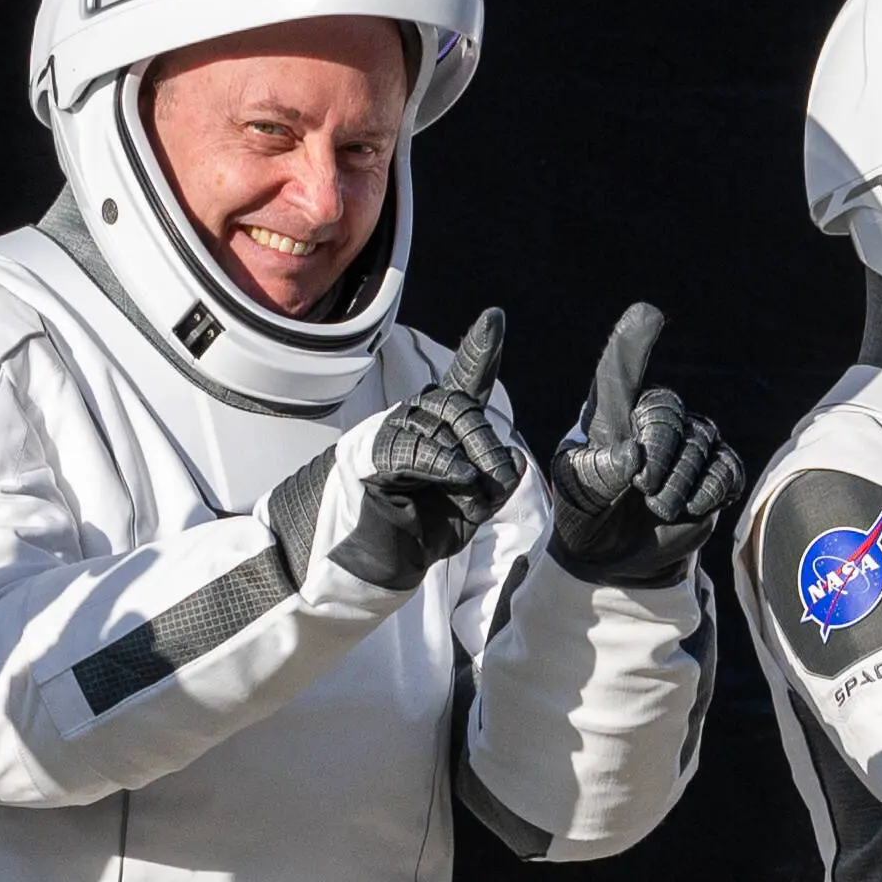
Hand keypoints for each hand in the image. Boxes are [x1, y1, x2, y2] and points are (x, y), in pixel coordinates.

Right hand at [333, 308, 527, 592]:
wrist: (369, 564)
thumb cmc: (418, 531)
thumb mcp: (470, 508)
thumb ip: (495, 484)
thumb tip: (512, 459)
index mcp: (440, 428)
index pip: (465, 382)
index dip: (479, 350)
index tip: (495, 318)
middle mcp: (416, 420)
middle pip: (462, 406)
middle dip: (488, 442)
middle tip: (497, 481)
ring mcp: (393, 433)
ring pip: (445, 423)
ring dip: (472, 457)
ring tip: (474, 494)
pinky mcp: (375, 456)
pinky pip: (417, 449)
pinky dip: (445, 462)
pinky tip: (462, 477)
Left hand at [544, 303, 745, 586]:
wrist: (613, 556)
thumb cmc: (586, 514)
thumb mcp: (577, 494)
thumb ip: (599, 473)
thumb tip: (634, 455)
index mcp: (609, 414)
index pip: (620, 373)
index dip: (633, 344)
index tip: (647, 314)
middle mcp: (652, 419)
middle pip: (668, 412)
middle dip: (659, 455)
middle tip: (641, 490)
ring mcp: (688, 443)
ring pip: (699, 444)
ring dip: (677, 484)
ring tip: (655, 507)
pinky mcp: (714, 471)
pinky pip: (726, 470)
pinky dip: (709, 492)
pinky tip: (689, 506)